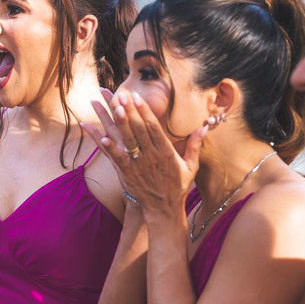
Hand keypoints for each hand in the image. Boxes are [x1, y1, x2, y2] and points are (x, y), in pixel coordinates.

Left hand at [82, 89, 204, 220]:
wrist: (164, 210)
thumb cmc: (177, 186)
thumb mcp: (191, 166)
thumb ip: (195, 146)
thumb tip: (204, 128)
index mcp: (166, 153)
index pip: (154, 128)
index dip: (144, 112)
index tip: (137, 96)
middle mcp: (151, 157)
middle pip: (139, 130)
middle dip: (130, 110)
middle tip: (121, 93)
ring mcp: (138, 166)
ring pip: (127, 141)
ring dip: (119, 123)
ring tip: (111, 106)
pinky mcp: (127, 175)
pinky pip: (116, 160)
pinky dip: (109, 148)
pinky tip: (101, 135)